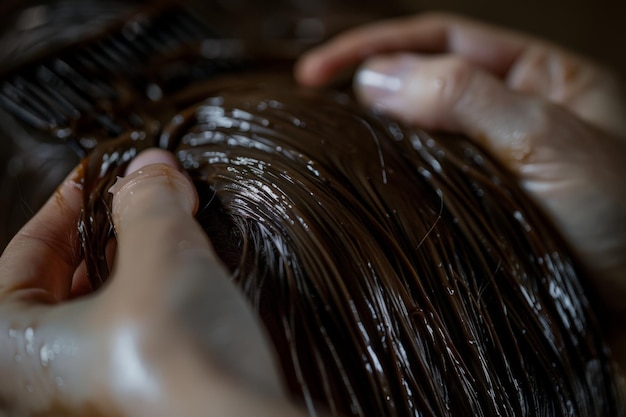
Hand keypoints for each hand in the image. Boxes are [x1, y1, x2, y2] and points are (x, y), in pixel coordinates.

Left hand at [0, 149, 303, 415]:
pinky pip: (134, 332)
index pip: (21, 256)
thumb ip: (147, 203)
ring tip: (172, 228)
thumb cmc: (180, 364)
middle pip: (62, 282)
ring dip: (136, 262)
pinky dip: (155, 296)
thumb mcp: (160, 258)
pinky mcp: (138, 393)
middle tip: (145, 197)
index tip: (101, 177)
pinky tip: (188, 275)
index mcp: (14, 351)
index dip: (64, 206)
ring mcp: (92, 389)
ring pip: (103, 307)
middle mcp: (45, 381)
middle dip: (107, 233)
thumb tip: (151, 167)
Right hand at [296, 13, 625, 320]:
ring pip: (415, 136)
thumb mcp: (548, 139)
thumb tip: (375, 79)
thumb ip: (466, 99)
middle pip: (419, 83)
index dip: (374, 47)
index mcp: (533, 76)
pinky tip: (359, 187)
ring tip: (320, 144)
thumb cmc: (624, 213)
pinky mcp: (473, 209)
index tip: (314, 74)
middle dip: (362, 88)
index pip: (440, 39)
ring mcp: (486, 162)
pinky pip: (421, 185)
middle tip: (306, 108)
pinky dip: (387, 182)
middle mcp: (505, 112)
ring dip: (369, 137)